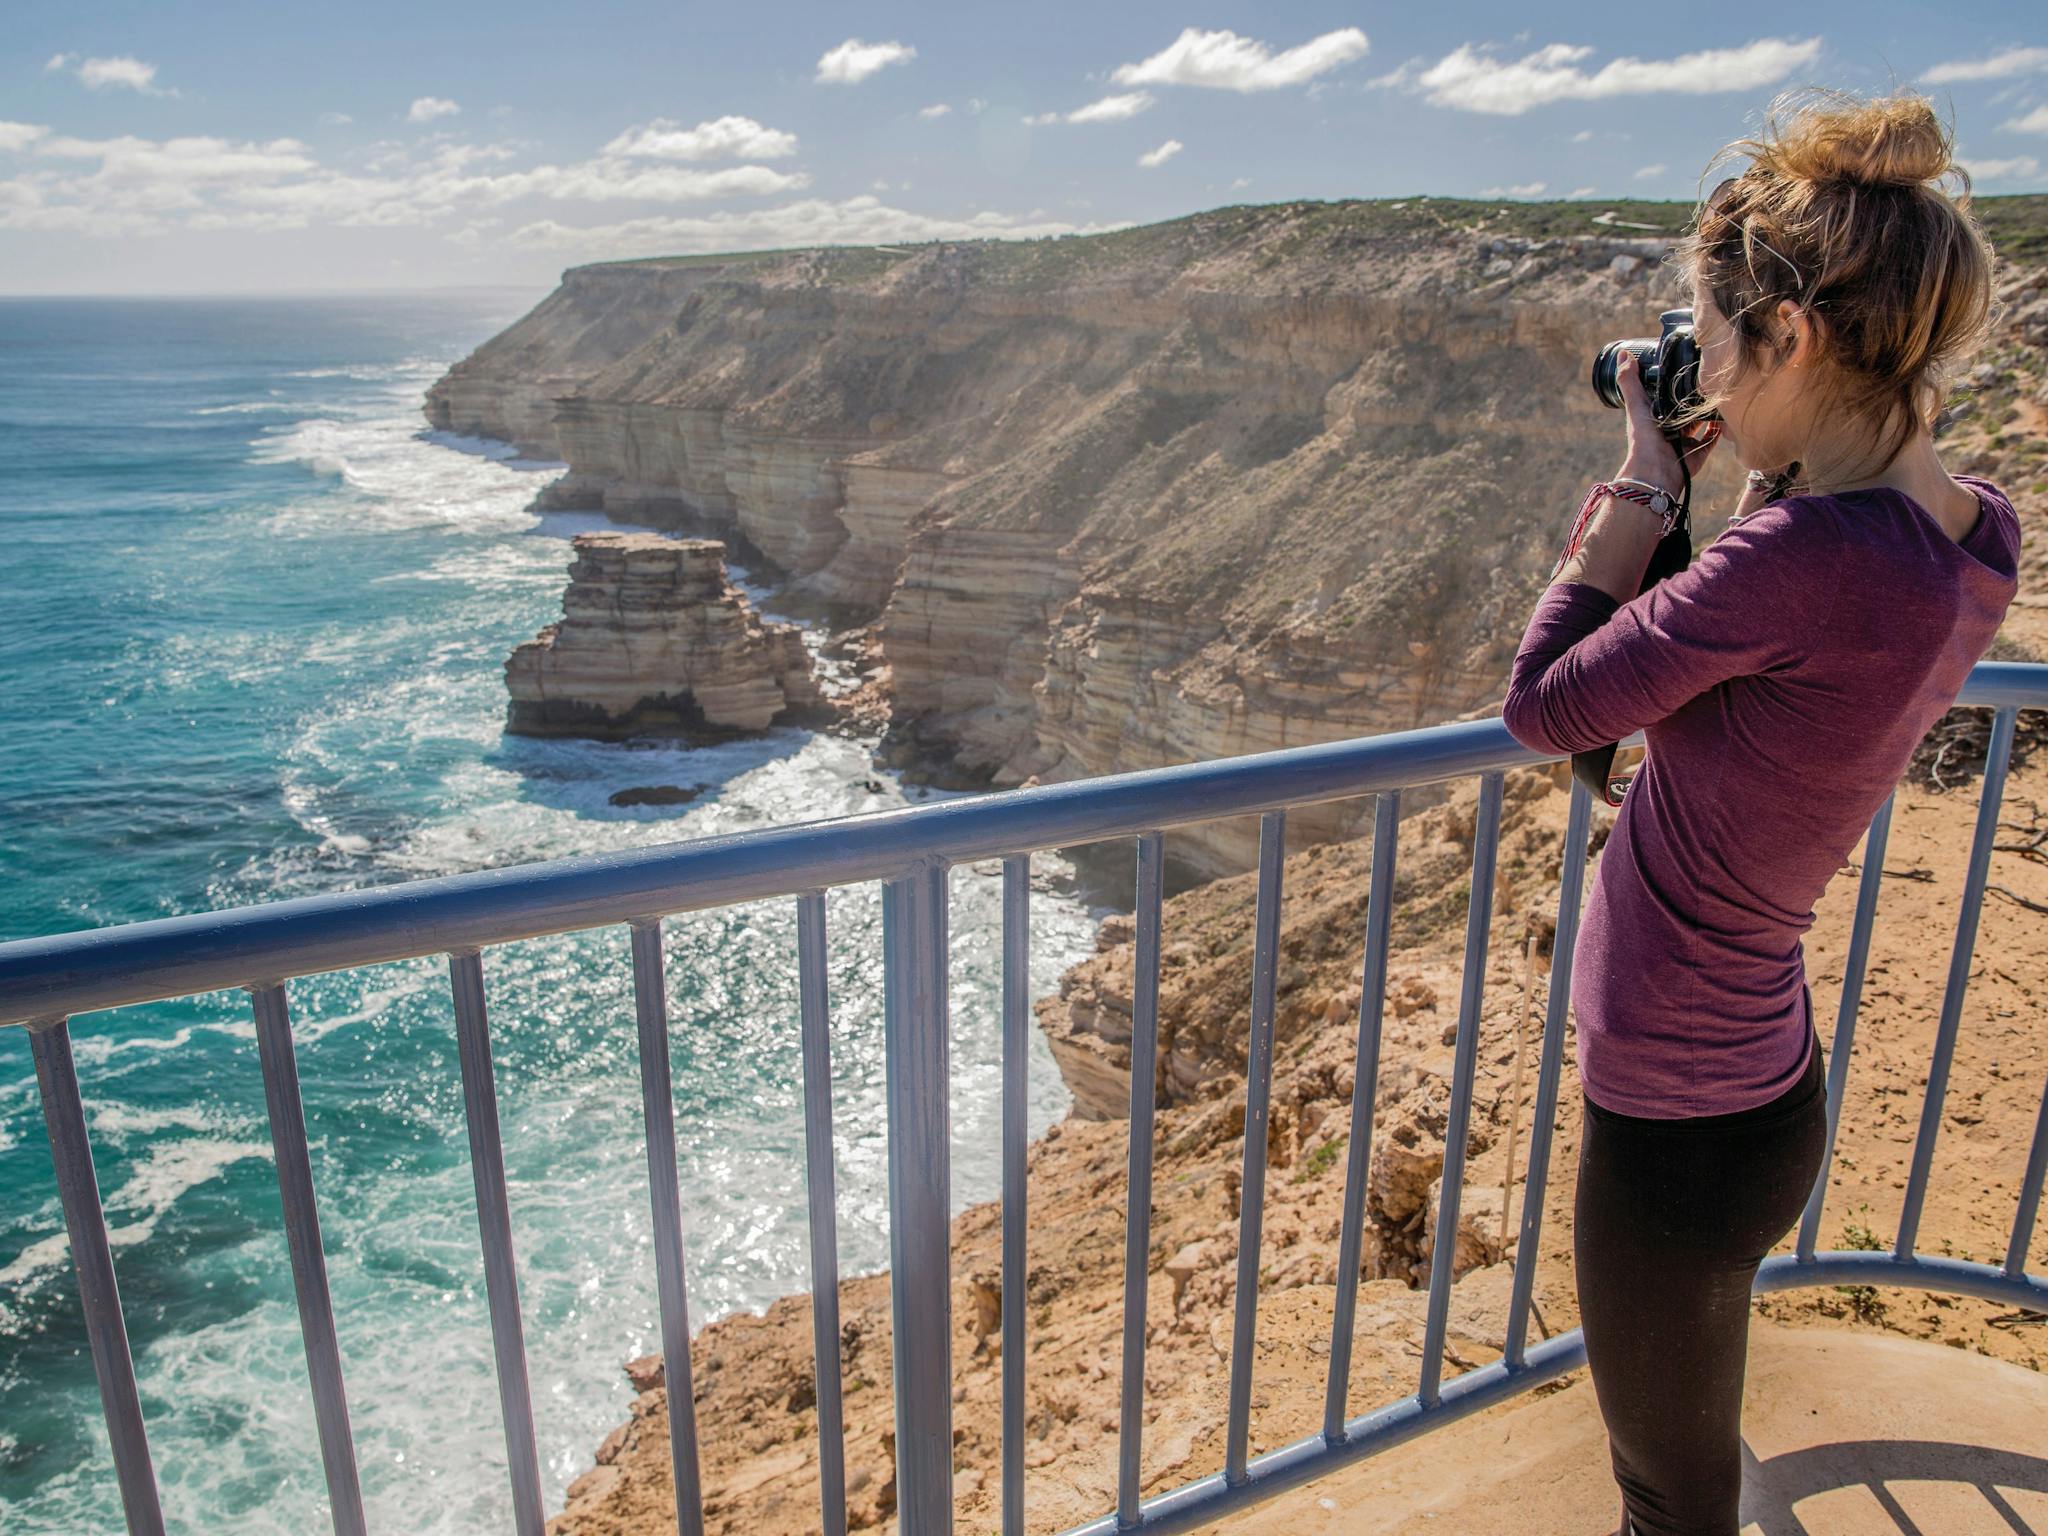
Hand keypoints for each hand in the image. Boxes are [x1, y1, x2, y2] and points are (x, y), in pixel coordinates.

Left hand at [1613, 349, 1719, 494]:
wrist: (1656, 470)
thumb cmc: (1644, 439)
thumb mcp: (1636, 404)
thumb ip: (1629, 381)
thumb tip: (1623, 353)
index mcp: (1654, 417)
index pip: (1664, 397)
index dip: (1671, 384)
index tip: (1683, 366)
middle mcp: (1669, 429)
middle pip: (1684, 409)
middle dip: (1693, 396)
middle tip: (1708, 376)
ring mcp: (1685, 441)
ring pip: (1699, 422)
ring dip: (1708, 409)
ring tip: (1720, 390)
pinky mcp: (1699, 452)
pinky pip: (1712, 438)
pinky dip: (1719, 428)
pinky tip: (1725, 414)